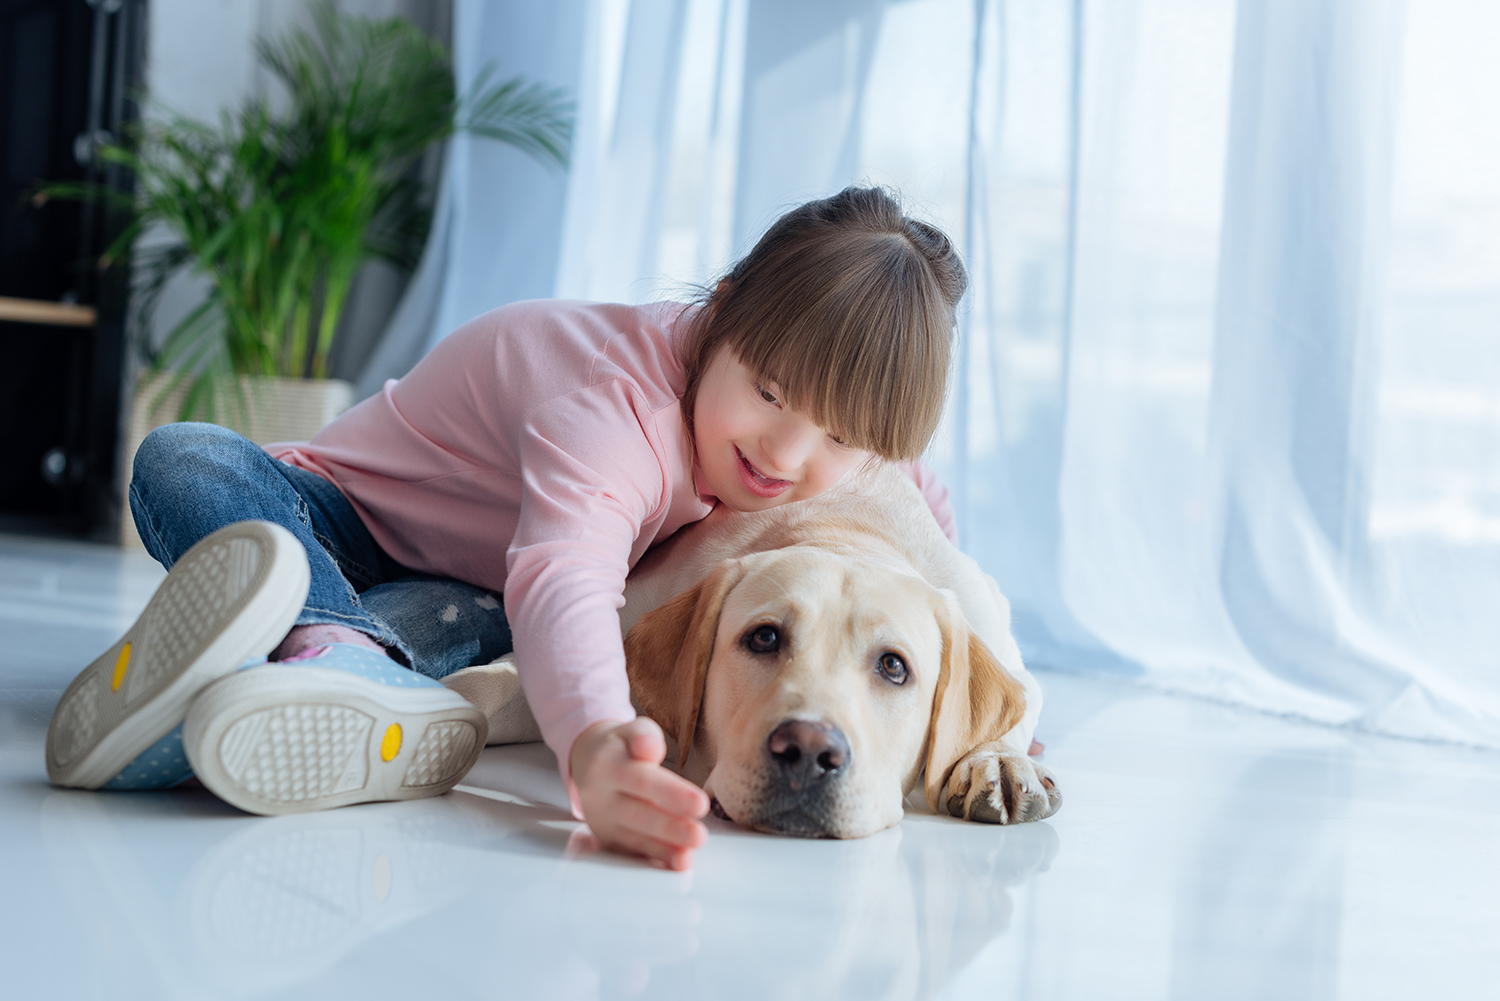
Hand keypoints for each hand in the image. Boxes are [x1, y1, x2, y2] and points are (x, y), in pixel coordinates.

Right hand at [570, 717, 709, 869]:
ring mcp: (602, 821)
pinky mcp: (608, 839)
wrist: (590, 762)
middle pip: (638, 814)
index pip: (642, 780)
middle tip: (699, 836)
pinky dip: (655, 859)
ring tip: (688, 857)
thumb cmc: (623, 748)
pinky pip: (632, 851)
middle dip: (670, 828)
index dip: (672, 794)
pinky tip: (675, 863)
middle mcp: (601, 796)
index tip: (701, 804)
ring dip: (663, 849)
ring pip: (634, 838)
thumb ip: (644, 737)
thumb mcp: (633, 731)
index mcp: (608, 765)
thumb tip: (648, 749)